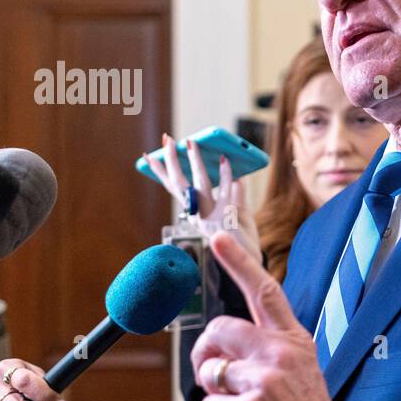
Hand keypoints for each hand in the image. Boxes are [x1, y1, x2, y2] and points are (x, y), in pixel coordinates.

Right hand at [143, 133, 261, 262]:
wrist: (251, 260)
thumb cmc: (240, 235)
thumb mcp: (234, 210)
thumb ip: (233, 189)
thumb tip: (230, 165)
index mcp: (195, 214)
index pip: (174, 189)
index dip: (161, 172)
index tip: (148, 156)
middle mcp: (199, 216)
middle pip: (181, 185)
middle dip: (172, 161)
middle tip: (167, 140)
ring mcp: (212, 217)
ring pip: (200, 185)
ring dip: (195, 163)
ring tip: (191, 143)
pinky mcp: (229, 218)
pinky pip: (227, 192)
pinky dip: (226, 175)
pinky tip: (225, 159)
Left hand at [191, 231, 350, 400]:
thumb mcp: (302, 369)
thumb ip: (270, 350)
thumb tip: (224, 348)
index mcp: (293, 341)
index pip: (264, 293)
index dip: (239, 262)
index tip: (218, 239)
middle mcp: (279, 354)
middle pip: (218, 330)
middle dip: (205, 354)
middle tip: (214, 376)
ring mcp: (264, 382)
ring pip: (209, 375)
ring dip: (216, 398)